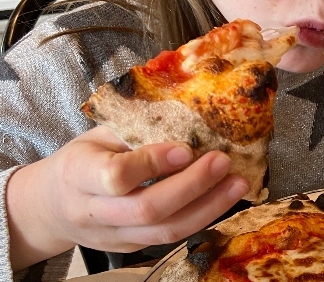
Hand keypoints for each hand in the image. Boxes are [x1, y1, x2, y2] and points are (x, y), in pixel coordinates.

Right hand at [7, 126, 248, 269]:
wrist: (51, 206)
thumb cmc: (82, 160)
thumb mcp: (97, 135)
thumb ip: (135, 128)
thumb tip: (188, 112)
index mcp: (77, 174)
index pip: (115, 176)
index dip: (153, 163)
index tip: (186, 147)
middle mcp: (93, 212)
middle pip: (147, 208)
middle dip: (192, 186)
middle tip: (223, 162)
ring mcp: (113, 236)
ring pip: (165, 231)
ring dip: (209, 207)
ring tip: (238, 183)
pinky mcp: (132, 247)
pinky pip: (172, 237)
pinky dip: (203, 216)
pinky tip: (224, 197)